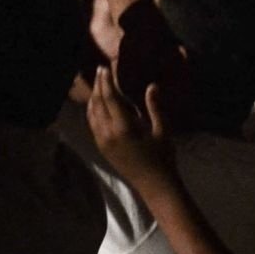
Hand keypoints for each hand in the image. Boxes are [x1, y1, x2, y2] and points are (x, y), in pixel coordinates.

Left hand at [86, 64, 174, 192]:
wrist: (154, 185)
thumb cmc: (162, 157)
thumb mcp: (162, 130)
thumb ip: (155, 107)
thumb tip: (152, 85)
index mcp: (123, 128)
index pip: (109, 98)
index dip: (106, 81)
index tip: (104, 67)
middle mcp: (108, 134)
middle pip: (98, 104)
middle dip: (98, 85)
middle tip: (99, 70)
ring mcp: (103, 142)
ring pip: (92, 114)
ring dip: (94, 97)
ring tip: (98, 84)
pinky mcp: (102, 148)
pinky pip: (93, 125)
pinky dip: (93, 111)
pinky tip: (97, 105)